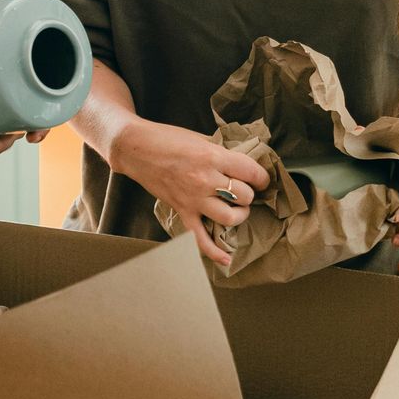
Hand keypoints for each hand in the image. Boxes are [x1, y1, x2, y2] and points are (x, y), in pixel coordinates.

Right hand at [109, 119, 269, 266]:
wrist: (136, 148)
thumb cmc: (168, 138)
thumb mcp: (201, 139)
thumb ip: (221, 153)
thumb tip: (242, 165)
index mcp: (212, 157)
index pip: (251, 172)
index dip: (261, 177)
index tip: (260, 179)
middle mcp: (205, 180)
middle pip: (244, 195)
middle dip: (248, 193)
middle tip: (243, 190)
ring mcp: (193, 199)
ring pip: (230, 217)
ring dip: (239, 215)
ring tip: (236, 209)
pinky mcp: (182, 211)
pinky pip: (200, 238)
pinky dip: (214, 252)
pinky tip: (226, 259)